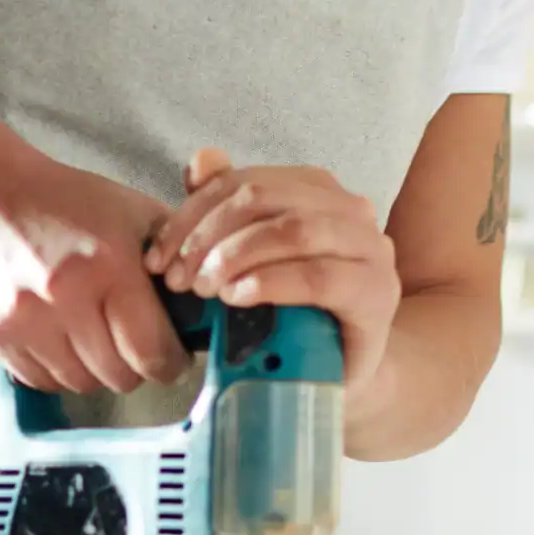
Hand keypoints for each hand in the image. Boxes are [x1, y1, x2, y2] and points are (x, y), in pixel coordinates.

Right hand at [0, 143, 190, 394]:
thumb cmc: (67, 201)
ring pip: (82, 384)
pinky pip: (43, 382)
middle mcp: (66, 298)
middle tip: (134, 344)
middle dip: (136, 365)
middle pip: (119, 374)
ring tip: (97, 337)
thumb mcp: (134, 212)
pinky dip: (60, 371)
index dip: (171, 361)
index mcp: (109, 265)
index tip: (173, 355)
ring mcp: (26, 321)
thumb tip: (213, 298)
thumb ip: (178, 252)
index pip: (152, 350)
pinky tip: (64, 340)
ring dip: (97, 370)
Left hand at [144, 150, 397, 389]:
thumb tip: (200, 160)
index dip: (192, 214)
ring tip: (204, 290)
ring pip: (292, 231)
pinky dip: (268, 283)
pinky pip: (317, 277)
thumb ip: (227, 209)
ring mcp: (370, 248)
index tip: (156, 258)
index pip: (245, 182)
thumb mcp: (250, 262)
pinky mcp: (377, 292)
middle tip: (177, 280)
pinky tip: (237, 298)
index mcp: (318, 191)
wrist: (340, 374)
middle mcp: (351, 209)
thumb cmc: (292, 315)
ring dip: (235, 257)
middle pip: (264, 199)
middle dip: (208, 236)